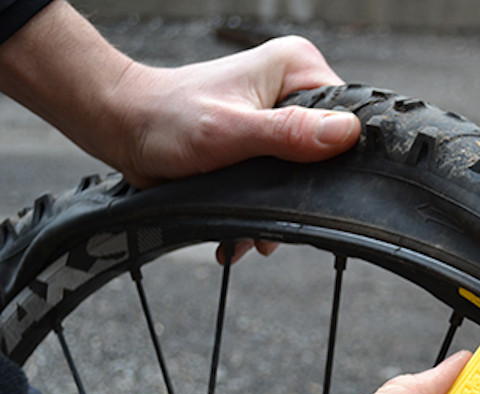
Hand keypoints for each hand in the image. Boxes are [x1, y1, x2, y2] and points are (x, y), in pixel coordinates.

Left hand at [0, 2, 360, 261]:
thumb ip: (288, 134)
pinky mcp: (266, 139)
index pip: (348, 115)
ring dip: (281, 209)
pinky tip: (247, 228)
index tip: (312, 189)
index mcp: (296, 67)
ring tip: (253, 232)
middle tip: (273, 222)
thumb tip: (345, 134)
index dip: (338, 158)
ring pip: (305, 173)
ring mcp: (280, 114)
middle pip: (328, 152)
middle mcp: (293, 87)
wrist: (125, 131)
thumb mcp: (231, 132)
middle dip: (301, 194)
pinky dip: (267, 207)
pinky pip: (284, 178)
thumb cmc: (166, 121)